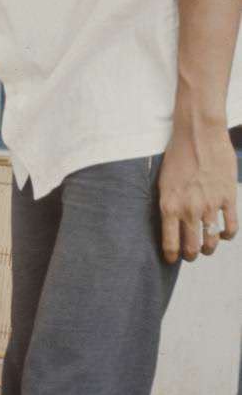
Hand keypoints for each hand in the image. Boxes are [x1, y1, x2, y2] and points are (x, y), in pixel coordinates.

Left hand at [158, 127, 238, 262]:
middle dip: (190, 255)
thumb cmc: (177, 156)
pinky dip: (227, 235)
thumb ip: (168, 205)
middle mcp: (189, 209)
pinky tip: (223, 233)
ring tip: (206, 247)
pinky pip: (231, 227)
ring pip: (212, 241)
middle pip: (191, 248)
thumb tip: (171, 225)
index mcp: (169, 206)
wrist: (198, 135)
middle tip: (191, 255)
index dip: (171, 256)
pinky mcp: (228, 198)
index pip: (170, 244)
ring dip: (208, 248)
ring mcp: (210, 205)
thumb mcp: (163, 182)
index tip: (171, 260)